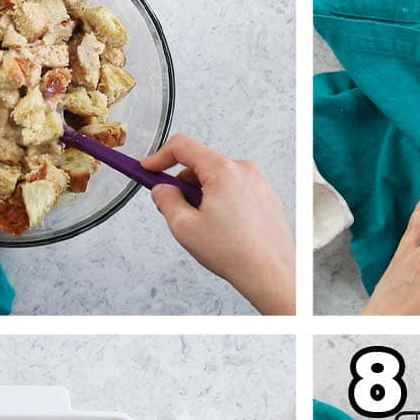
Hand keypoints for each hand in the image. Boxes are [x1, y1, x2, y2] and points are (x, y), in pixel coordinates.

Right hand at [142, 136, 294, 314]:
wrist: (270, 273)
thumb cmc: (236, 253)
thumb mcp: (185, 227)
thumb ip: (166, 201)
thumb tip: (162, 190)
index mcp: (223, 171)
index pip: (183, 146)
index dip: (159, 157)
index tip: (149, 168)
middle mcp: (244, 171)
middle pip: (201, 165)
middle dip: (185, 185)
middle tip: (180, 211)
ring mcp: (258, 183)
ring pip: (218, 180)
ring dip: (205, 196)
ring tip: (209, 228)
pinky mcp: (266, 197)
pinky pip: (235, 191)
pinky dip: (223, 203)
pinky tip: (225, 229)